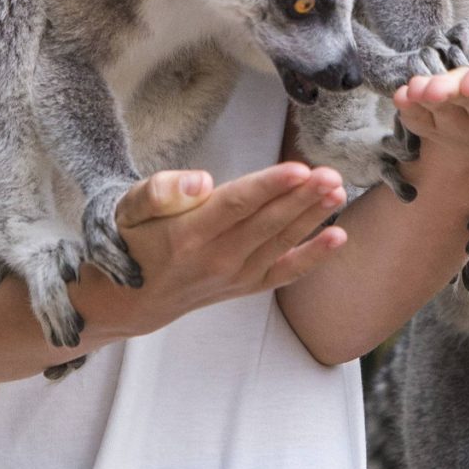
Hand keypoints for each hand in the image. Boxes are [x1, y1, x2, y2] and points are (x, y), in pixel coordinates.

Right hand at [98, 163, 350, 335]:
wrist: (131, 298)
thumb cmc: (132, 239)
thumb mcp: (130, 207)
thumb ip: (162, 190)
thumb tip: (201, 181)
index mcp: (187, 234)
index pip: (236, 205)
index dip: (270, 187)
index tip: (300, 169)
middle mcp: (216, 259)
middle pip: (267, 223)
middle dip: (302, 198)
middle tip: (331, 175)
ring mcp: (235, 277)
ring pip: (280, 243)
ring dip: (312, 217)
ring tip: (337, 192)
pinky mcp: (247, 286)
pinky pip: (285, 273)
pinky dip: (313, 257)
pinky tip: (338, 237)